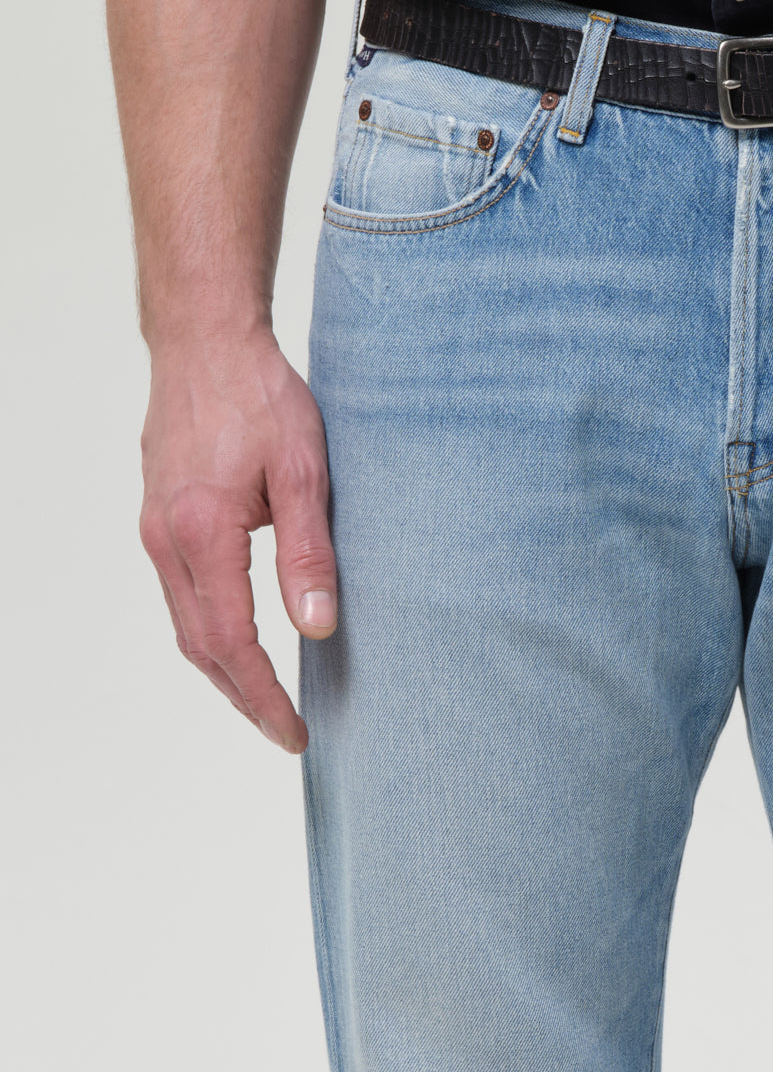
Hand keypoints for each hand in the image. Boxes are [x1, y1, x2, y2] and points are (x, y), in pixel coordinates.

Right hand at [138, 328, 335, 753]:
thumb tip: (317, 626)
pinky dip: (208, 630)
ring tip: (265, 697)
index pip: (232, 642)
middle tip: (284, 729)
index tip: (293, 731)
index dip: (263, 695)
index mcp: (203, 531)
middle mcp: (166, 538)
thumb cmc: (259, 394)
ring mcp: (155, 528)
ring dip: (223, 668)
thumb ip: (309, 553)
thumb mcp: (304, 471)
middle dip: (243, 695)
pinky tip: (239, 638)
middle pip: (200, 646)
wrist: (204, 340)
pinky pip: (179, 593)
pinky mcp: (158, 516)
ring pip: (184, 623)